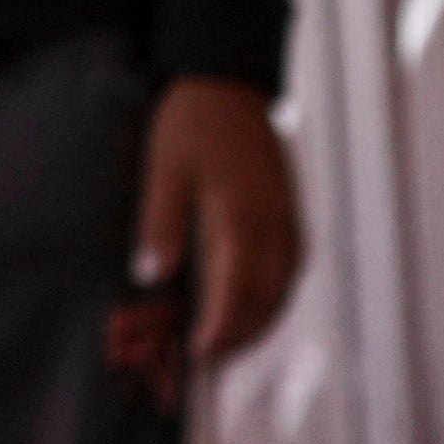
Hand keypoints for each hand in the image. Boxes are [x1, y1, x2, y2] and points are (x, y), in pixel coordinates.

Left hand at [120, 81, 303, 407]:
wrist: (233, 83)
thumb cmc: (195, 122)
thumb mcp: (164, 168)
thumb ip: (161, 225)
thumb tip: (151, 277)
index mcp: (241, 220)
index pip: (237, 293)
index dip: (220, 330)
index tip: (199, 353)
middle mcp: (273, 230)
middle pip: (266, 302)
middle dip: (240, 336)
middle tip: (212, 359)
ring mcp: (288, 226)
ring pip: (282, 292)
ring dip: (259, 322)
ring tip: (233, 342)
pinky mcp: (292, 219)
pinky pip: (289, 273)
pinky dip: (272, 298)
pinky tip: (255, 304)